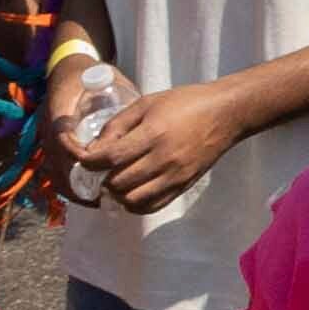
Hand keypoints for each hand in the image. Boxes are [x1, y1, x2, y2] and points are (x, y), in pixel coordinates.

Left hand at [82, 83, 241, 212]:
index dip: (87, 161)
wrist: (226, 114)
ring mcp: (175, 176)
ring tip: (117, 179)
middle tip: (101, 168)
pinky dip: (135, 204)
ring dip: (117, 193)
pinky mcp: (183, 186)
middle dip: (101, 177)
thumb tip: (94, 149)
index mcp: (153, 134)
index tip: (82, 157)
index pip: (108, 158)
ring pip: (131, 200)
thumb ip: (118, 125)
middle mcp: (163, 160)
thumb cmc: (185, 102)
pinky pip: (151, 206)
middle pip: (117, 183)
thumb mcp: (147, 103)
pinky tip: (133, 190)